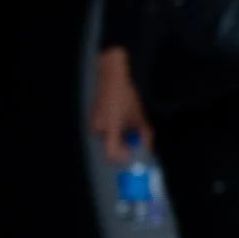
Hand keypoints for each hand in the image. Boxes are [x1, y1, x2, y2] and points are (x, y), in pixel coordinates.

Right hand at [90, 47, 152, 164]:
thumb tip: (147, 147)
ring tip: (126, 120)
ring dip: (118, 135)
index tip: (131, 154)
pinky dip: (112, 129)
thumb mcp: (139, 115)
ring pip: (108, 138)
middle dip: (123, 144)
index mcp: (110, 127)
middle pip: (111, 146)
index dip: (122, 158)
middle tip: (133, 135)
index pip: (111, 153)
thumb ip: (144, 134)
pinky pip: (103, 131)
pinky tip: (118, 116)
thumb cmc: (126, 96)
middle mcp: (98, 128)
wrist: (112, 80)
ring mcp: (92, 124)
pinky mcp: (91, 120)